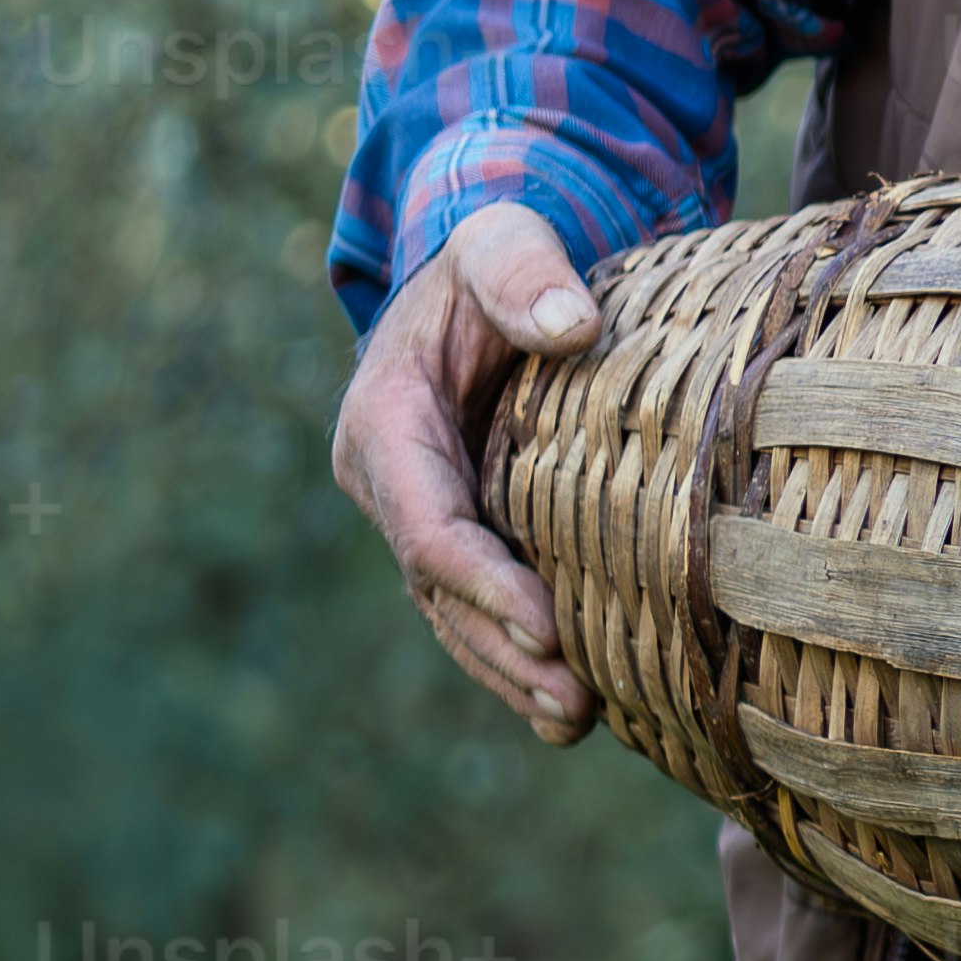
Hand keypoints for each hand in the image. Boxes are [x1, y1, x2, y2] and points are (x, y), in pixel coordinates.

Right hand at [336, 198, 603, 739]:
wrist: (494, 280)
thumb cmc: (499, 256)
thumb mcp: (504, 240)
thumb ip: (524, 273)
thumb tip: (572, 326)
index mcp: (385, 424)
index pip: (428, 524)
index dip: (482, 582)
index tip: (547, 626)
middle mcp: (390, 483)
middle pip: (440, 589)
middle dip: (501, 649)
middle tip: (573, 700)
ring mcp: (423, 516)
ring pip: (456, 615)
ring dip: (510, 673)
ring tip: (576, 721)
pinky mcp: (463, 534)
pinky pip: (481, 609)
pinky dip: (518, 663)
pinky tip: (570, 717)